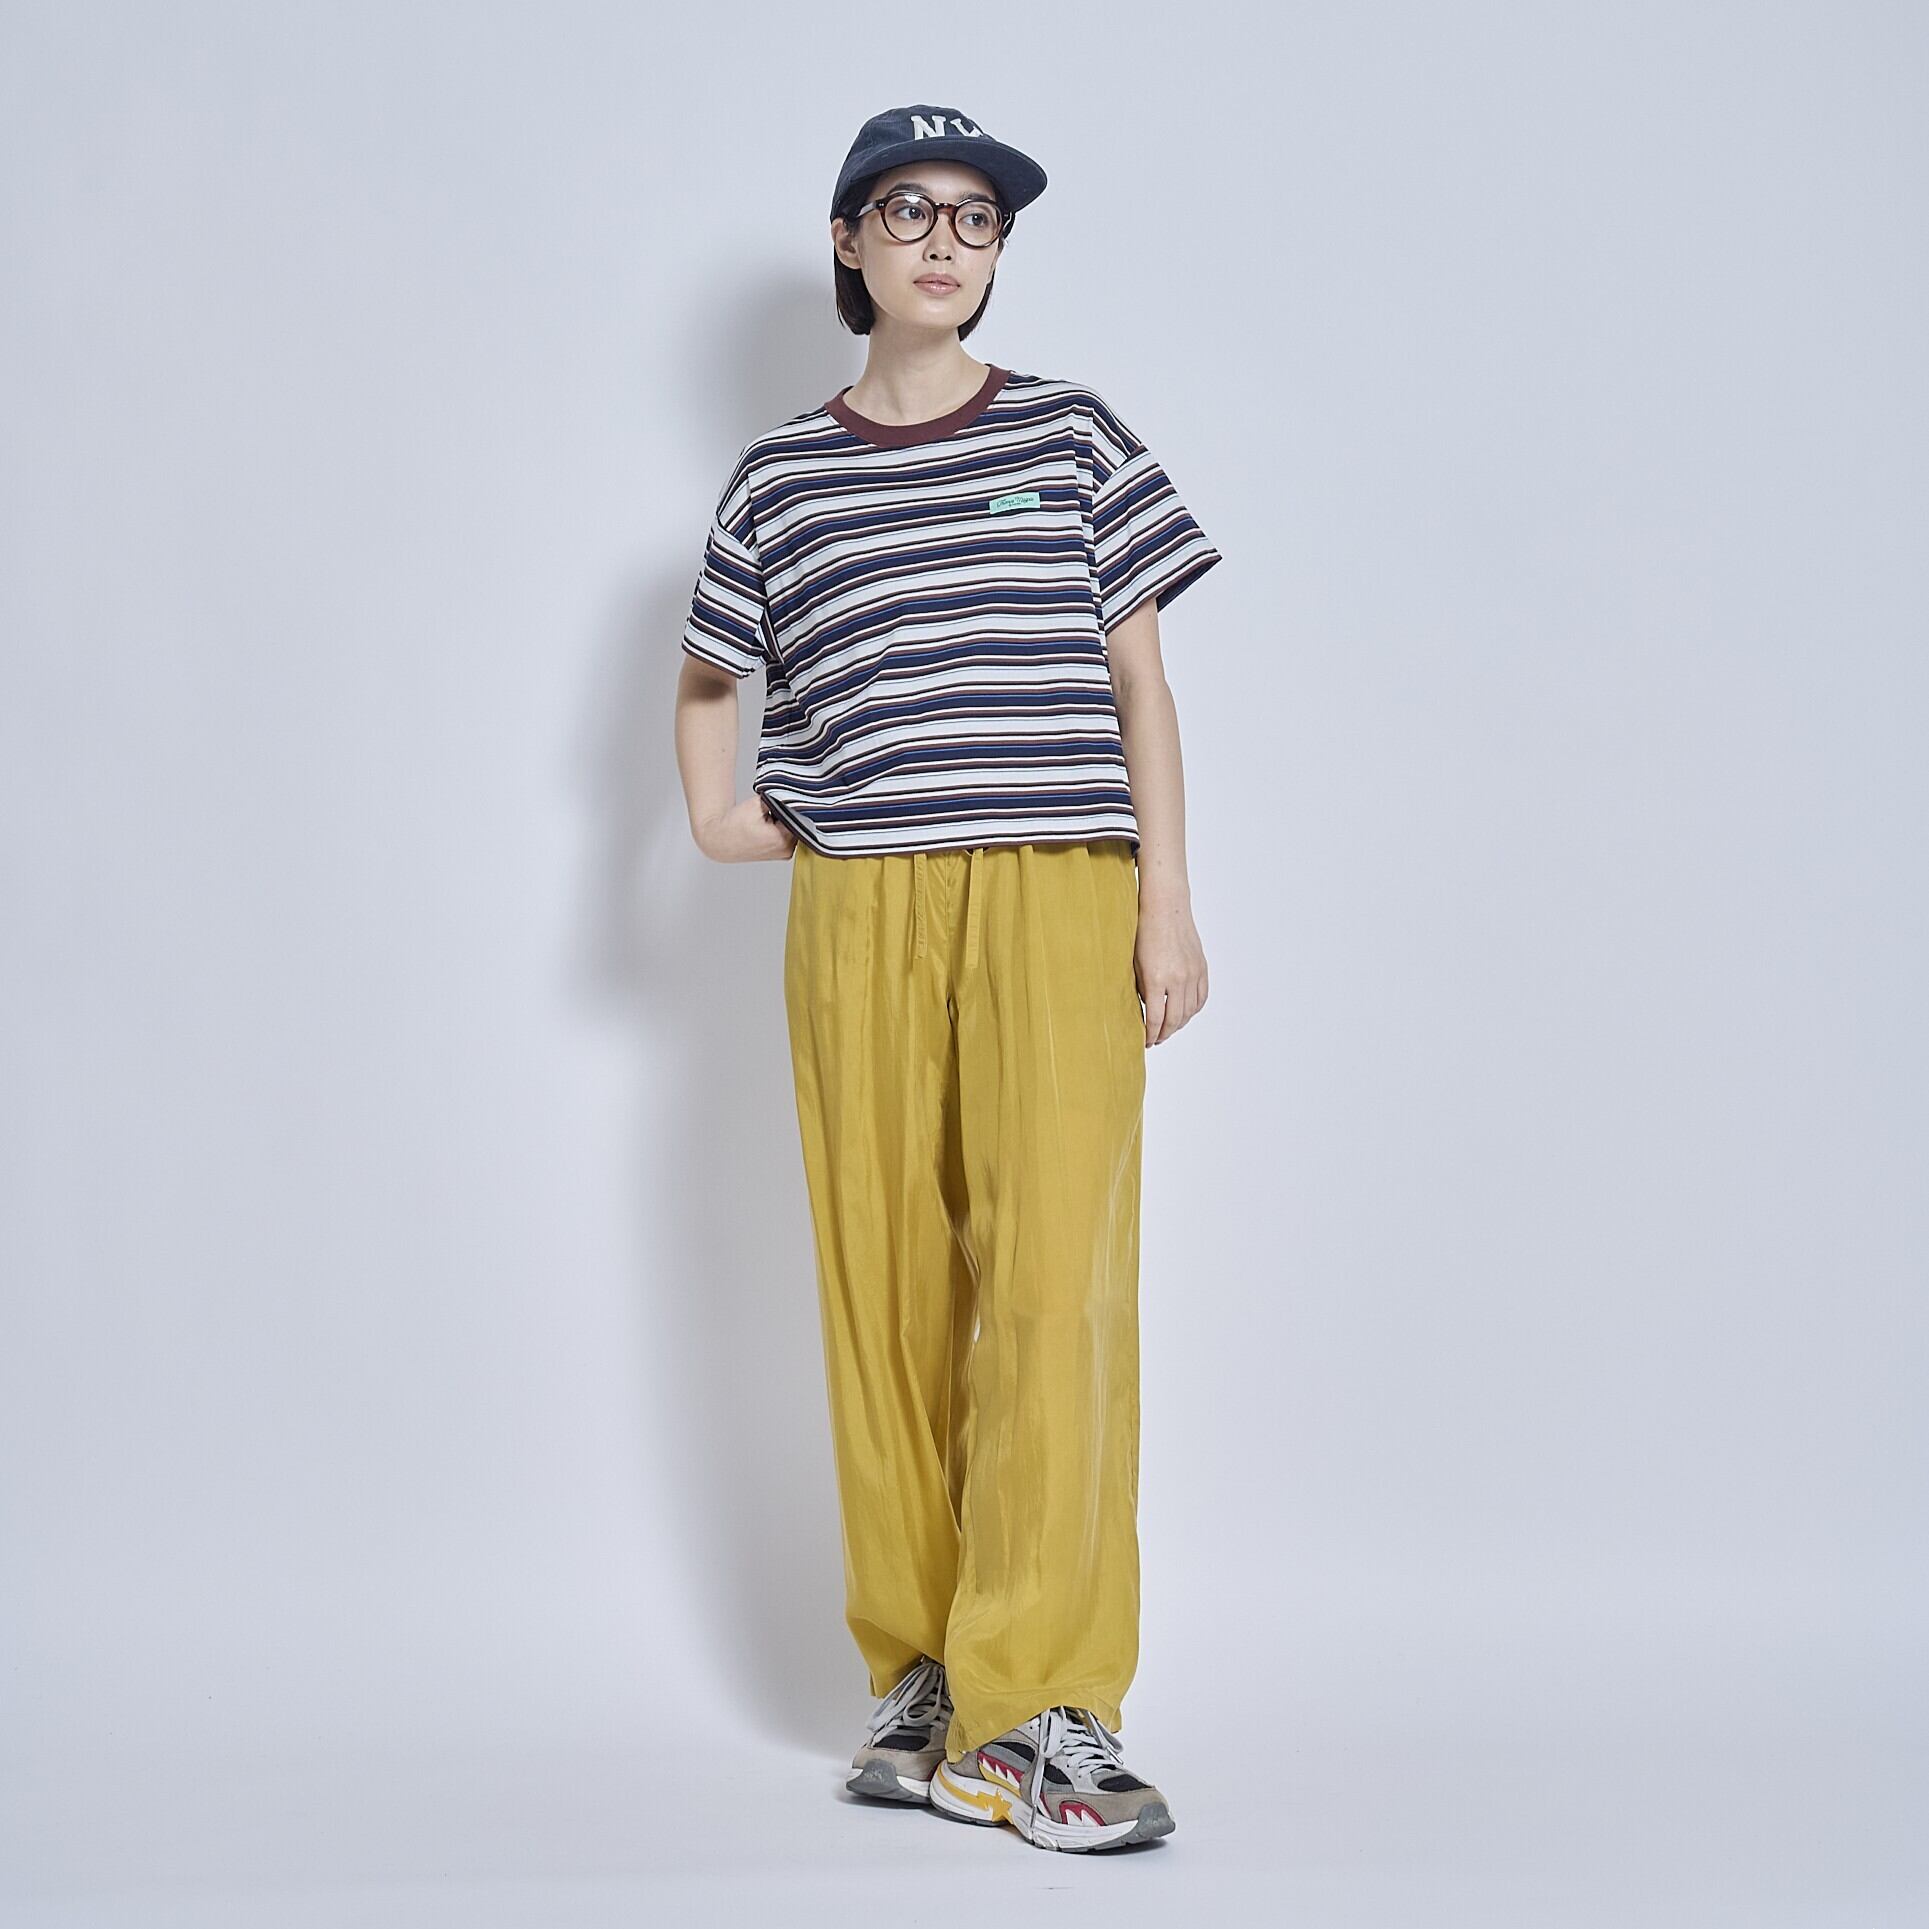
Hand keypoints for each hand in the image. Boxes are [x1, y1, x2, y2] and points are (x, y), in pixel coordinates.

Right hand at [696, 795, 797, 861]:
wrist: (720, 842)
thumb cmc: (733, 826)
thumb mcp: (755, 804)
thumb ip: (777, 798)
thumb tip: (790, 794)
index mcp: (782, 838)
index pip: (799, 814)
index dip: (790, 803)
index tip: (781, 798)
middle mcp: (786, 849)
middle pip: (798, 822)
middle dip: (788, 812)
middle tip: (771, 808)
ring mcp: (785, 854)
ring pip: (794, 828)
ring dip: (785, 820)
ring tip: (767, 818)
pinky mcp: (782, 854)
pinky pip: (789, 836)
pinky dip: (782, 828)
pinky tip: (768, 826)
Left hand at [1133, 894, 1207, 1044]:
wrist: (1165, 908)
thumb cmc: (1143, 932)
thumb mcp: (1134, 964)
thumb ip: (1139, 989)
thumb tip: (1145, 1011)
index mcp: (1156, 979)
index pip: (1155, 1019)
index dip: (1150, 1035)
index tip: (1145, 1042)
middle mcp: (1177, 979)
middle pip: (1174, 1019)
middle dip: (1164, 1034)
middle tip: (1156, 1039)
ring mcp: (1192, 973)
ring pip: (1190, 1011)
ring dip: (1179, 1024)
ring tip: (1169, 1029)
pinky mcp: (1201, 968)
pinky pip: (1201, 997)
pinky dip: (1193, 1010)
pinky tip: (1184, 1013)